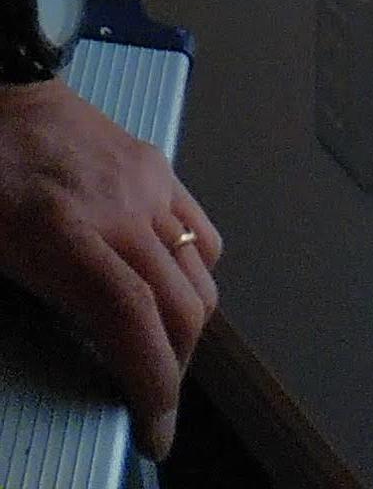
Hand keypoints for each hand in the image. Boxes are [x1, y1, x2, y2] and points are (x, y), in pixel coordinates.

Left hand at [0, 77, 220, 459]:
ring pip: (200, 275)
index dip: (153, 384)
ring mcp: (149, 186)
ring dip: (188, 326)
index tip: (155, 432)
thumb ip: (42, 299)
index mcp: (66, 237)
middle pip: (180, 307)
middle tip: (151, 402)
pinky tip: (169, 286)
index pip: (132, 321)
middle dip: (174, 370)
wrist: (7, 92)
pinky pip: (201, 233)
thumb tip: (84, 351)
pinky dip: (196, 274)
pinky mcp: (161, 167)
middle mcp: (121, 213)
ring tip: (158, 348)